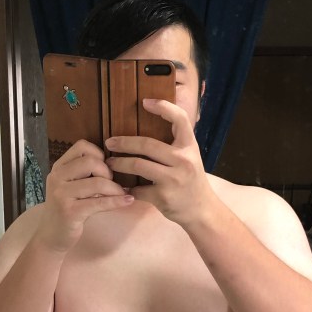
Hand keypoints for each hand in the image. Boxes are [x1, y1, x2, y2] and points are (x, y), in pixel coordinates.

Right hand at [40, 140, 133, 251]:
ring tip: (121, 194)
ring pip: (98, 183)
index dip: (99, 154)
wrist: (51, 236)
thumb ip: (85, 173)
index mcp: (59, 168)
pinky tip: (128, 201)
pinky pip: (100, 203)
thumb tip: (116, 163)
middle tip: (112, 184)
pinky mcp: (70, 212)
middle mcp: (57, 178)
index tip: (104, 168)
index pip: (82, 146)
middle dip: (108, 172)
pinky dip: (117, 201)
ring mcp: (61, 195)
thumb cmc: (67, 209)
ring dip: (115, 189)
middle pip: (91, 162)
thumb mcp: (71, 186)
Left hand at [105, 100, 215, 227]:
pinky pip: (138, 189)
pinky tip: (121, 186)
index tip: (145, 102)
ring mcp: (173, 179)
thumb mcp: (189, 157)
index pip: (180, 119)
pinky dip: (127, 188)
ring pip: (138, 165)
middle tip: (109, 142)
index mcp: (190, 146)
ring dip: (119, 163)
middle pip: (147, 144)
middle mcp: (183, 160)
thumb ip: (175, 142)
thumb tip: (149, 122)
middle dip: (124, 142)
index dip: (163, 107)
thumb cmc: (190, 179)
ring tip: (110, 162)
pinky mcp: (163, 197)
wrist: (201, 210)